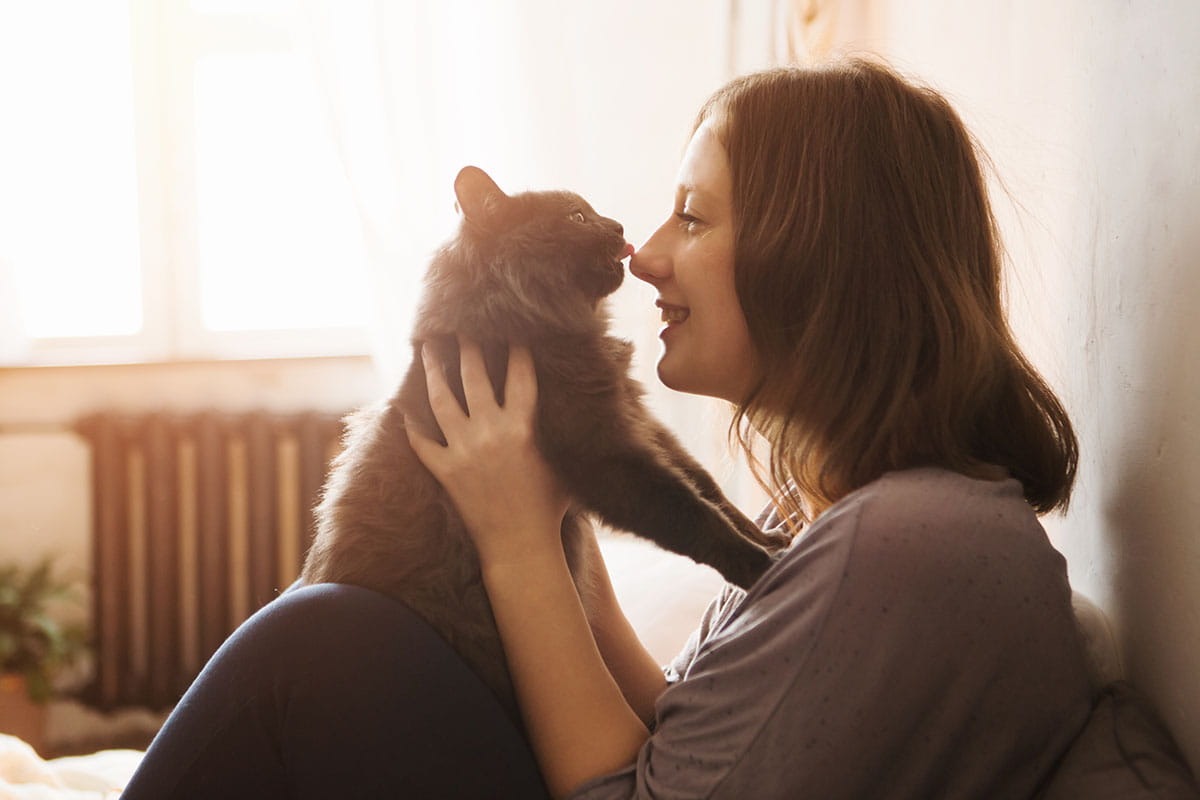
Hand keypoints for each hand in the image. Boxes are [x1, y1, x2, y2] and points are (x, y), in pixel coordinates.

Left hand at [406, 337, 569, 566]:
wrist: (521, 546)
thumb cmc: (550, 509)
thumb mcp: (563, 464)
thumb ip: (561, 434)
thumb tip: (580, 411)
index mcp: (523, 427)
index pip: (520, 376)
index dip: (517, 349)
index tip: (512, 329)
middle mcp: (490, 432)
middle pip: (474, 377)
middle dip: (468, 347)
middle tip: (461, 327)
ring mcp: (463, 451)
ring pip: (442, 401)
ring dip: (434, 372)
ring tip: (428, 350)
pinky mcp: (446, 472)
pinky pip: (422, 443)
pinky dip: (411, 427)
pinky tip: (403, 410)